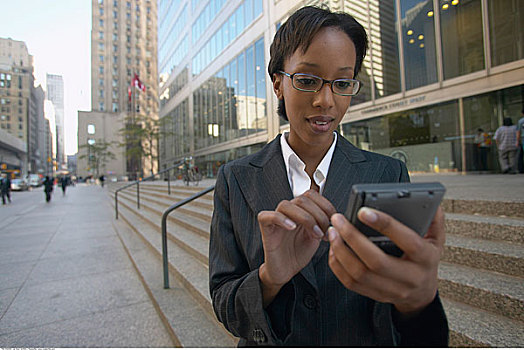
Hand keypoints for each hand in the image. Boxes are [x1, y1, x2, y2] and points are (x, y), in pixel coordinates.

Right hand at [258, 190, 335, 305]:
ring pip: (286, 205)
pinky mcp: (265, 229)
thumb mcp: (317, 236)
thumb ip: (323, 223)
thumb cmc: (299, 253)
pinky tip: (292, 227)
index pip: (311, 195)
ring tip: (314, 234)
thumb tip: (337, 216)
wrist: (285, 271)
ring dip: (305, 218)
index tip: (334, 221)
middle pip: (302, 199)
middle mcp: (288, 212)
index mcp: (300, 211)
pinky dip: (281, 219)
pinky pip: (267, 216)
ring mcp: (275, 219)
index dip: (325, 205)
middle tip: (325, 232)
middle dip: (318, 215)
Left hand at [328, 206, 444, 314]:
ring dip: (341, 252)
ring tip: (333, 232)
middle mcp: (410, 277)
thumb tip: (430, 201)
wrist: (422, 294)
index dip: (385, 225)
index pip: (407, 241)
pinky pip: (351, 283)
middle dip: (353, 238)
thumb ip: (433, 219)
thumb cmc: (425, 259)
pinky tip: (334, 249)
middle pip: (377, 261)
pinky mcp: (376, 295)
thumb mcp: (436, 239)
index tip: (363, 211)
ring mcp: (392, 290)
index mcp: (426, 258)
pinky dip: (338, 266)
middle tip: (339, 220)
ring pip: (360, 274)